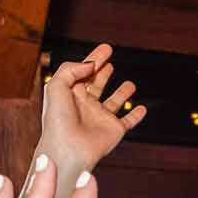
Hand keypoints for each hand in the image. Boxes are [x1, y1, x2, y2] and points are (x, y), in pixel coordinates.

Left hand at [39, 43, 145, 170]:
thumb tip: (91, 65)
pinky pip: (128, 121)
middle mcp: (86, 105)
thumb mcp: (56, 86)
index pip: (84, 71)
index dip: (94, 58)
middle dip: (103, 69)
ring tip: (130, 84)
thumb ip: (71, 69)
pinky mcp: (114, 129)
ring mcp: (101, 117)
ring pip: (114, 102)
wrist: (68, 149)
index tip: (105, 49)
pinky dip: (136, 115)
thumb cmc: (57, 120)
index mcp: (71, 94)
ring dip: (122, 92)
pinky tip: (141, 109)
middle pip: (97, 83)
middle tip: (110, 57)